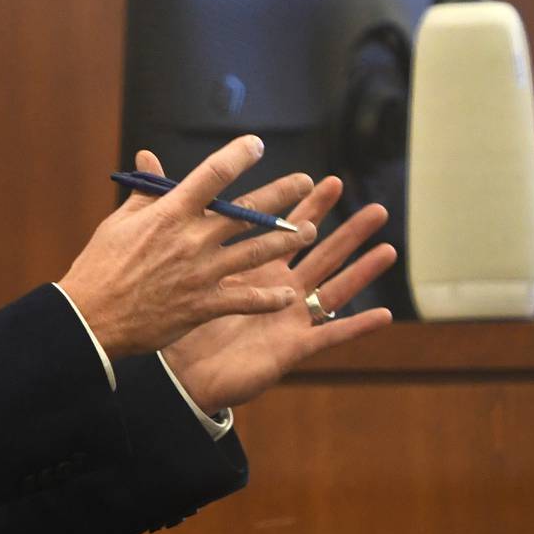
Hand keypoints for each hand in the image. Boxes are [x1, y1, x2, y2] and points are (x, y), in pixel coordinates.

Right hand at [59, 135, 319, 358]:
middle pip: (247, 212)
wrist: (93, 318)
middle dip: (282, 194)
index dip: (238, 155)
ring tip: (309, 231)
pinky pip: (246, 300)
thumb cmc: (101, 266)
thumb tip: (148, 156)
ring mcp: (201, 273)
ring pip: (256, 252)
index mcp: (169, 213)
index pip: (211, 175)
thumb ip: (145, 191)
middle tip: (306, 183)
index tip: (256, 144)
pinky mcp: (203, 305)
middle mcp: (191, 239)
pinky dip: (269, 298)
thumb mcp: (119, 222)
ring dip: (286, 240)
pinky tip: (289, 294)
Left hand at [157, 152, 396, 413]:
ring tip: (388, 248)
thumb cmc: (175, 318)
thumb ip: (168, 212)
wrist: (175, 372)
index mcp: (252, 268)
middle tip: (374, 207)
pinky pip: (329, 336)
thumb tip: (145, 162)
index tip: (319, 179)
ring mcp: (288, 318)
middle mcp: (277, 289)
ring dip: (361, 270)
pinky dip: (356, 326)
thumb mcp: (173, 262)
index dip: (303, 206)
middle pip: (319, 254)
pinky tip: (384, 315)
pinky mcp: (290, 347)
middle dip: (346, 231)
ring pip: (333, 289)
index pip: (282, 230)